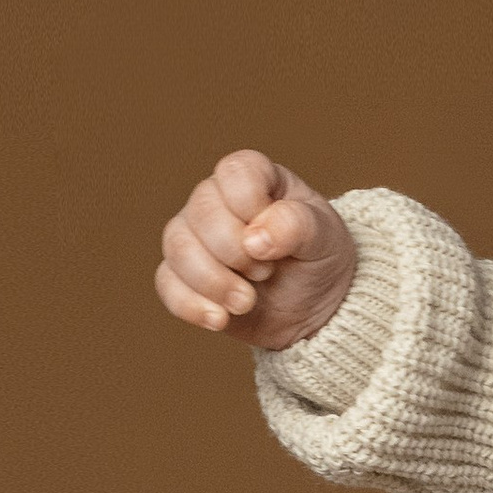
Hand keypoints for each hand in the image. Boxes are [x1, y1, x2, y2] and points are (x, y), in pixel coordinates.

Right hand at [156, 150, 358, 349]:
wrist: (313, 310)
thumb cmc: (319, 259)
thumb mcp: (325, 238)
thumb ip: (297, 225)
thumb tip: (255, 238)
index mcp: (254, 179)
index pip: (235, 172)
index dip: (251, 205)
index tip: (275, 238)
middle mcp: (217, 200)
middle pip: (202, 212)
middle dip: (235, 251)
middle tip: (267, 272)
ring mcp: (195, 237)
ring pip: (178, 247)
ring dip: (213, 281)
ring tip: (247, 302)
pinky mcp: (183, 276)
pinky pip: (167, 283)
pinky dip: (191, 305)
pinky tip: (220, 320)